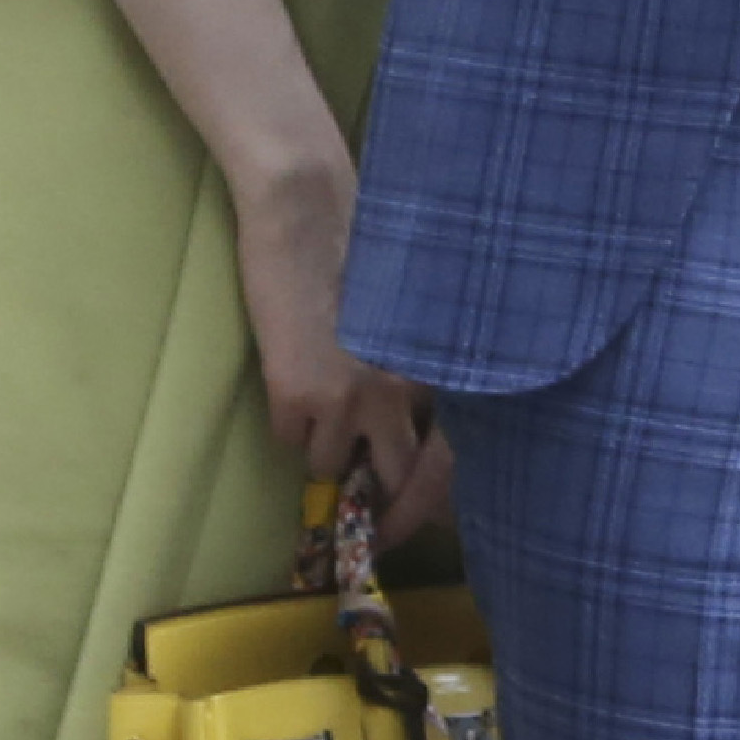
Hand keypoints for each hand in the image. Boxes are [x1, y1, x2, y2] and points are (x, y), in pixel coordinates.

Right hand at [229, 146, 449, 531]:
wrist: (307, 213)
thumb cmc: (362, 253)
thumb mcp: (411, 322)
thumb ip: (417, 375)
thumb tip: (414, 432)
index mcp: (436, 372)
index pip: (449, 463)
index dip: (430, 507)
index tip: (409, 527)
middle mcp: (401, 393)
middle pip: (393, 481)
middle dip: (376, 508)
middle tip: (362, 515)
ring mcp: (349, 398)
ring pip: (331, 464)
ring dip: (325, 448)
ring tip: (318, 403)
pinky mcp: (298, 394)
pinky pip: (291, 439)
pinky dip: (291, 423)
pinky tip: (291, 379)